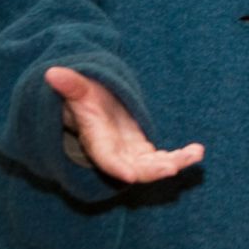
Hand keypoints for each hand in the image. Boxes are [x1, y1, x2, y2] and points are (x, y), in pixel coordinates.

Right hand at [44, 66, 203, 182]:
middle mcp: (115, 152)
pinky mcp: (143, 150)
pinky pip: (162, 158)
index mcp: (97, 139)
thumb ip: (71, 85)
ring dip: (173, 163)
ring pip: (152, 165)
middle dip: (152, 170)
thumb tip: (51, 72)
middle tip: (172, 169)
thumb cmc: (85, 96)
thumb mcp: (80, 89)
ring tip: (194, 155)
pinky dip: (179, 157)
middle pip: (133, 168)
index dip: (116, 168)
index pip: (105, 158)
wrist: (93, 106)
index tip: (131, 176)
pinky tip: (197, 152)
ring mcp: (131, 153)